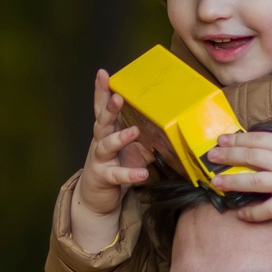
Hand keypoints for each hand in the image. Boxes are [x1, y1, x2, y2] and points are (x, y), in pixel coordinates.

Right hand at [70, 71, 151, 246]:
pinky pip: (117, 174)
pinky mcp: (103, 177)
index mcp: (108, 131)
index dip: (101, 91)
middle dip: (109, 108)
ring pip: (106, 145)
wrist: (97, 198)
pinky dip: (129, 173)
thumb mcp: (133, 149)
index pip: (102, 107)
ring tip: (134, 132)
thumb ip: (148, 137)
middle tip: (118, 97)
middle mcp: (100, 142)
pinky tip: (142, 173)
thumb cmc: (116, 166)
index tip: (103, 74)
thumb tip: (174, 126)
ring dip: (120, 138)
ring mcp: (100, 159)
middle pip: (102, 121)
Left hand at [202, 128, 271, 227]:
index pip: (256, 140)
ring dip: (232, 182)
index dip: (236, 139)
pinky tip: (240, 213)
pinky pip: (268, 210)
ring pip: (254, 183)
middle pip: (250, 158)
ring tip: (216, 182)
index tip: (221, 140)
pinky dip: (253, 212)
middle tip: (211, 157)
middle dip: (228, 156)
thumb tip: (258, 143)